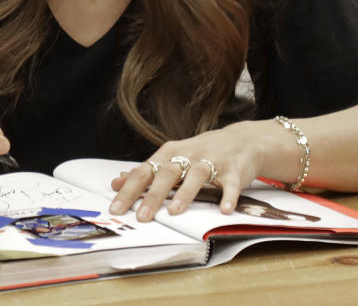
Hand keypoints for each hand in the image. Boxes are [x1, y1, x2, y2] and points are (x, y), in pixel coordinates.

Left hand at [109, 120, 281, 221]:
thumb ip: (147, 170)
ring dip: (185, 193)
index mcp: (170, 153)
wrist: (242, 140)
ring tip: (174, 212)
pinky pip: (231, 184)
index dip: (129, 190)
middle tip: (142, 216)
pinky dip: (228, 196)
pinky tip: (224, 210)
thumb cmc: (201, 152)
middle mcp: (189, 155)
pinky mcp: (234, 170)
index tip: (116, 208)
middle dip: (153, 195)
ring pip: (196, 175)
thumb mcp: (171, 157)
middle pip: (167, 173)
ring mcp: (212, 161)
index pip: (145, 171)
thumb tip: (118, 182)